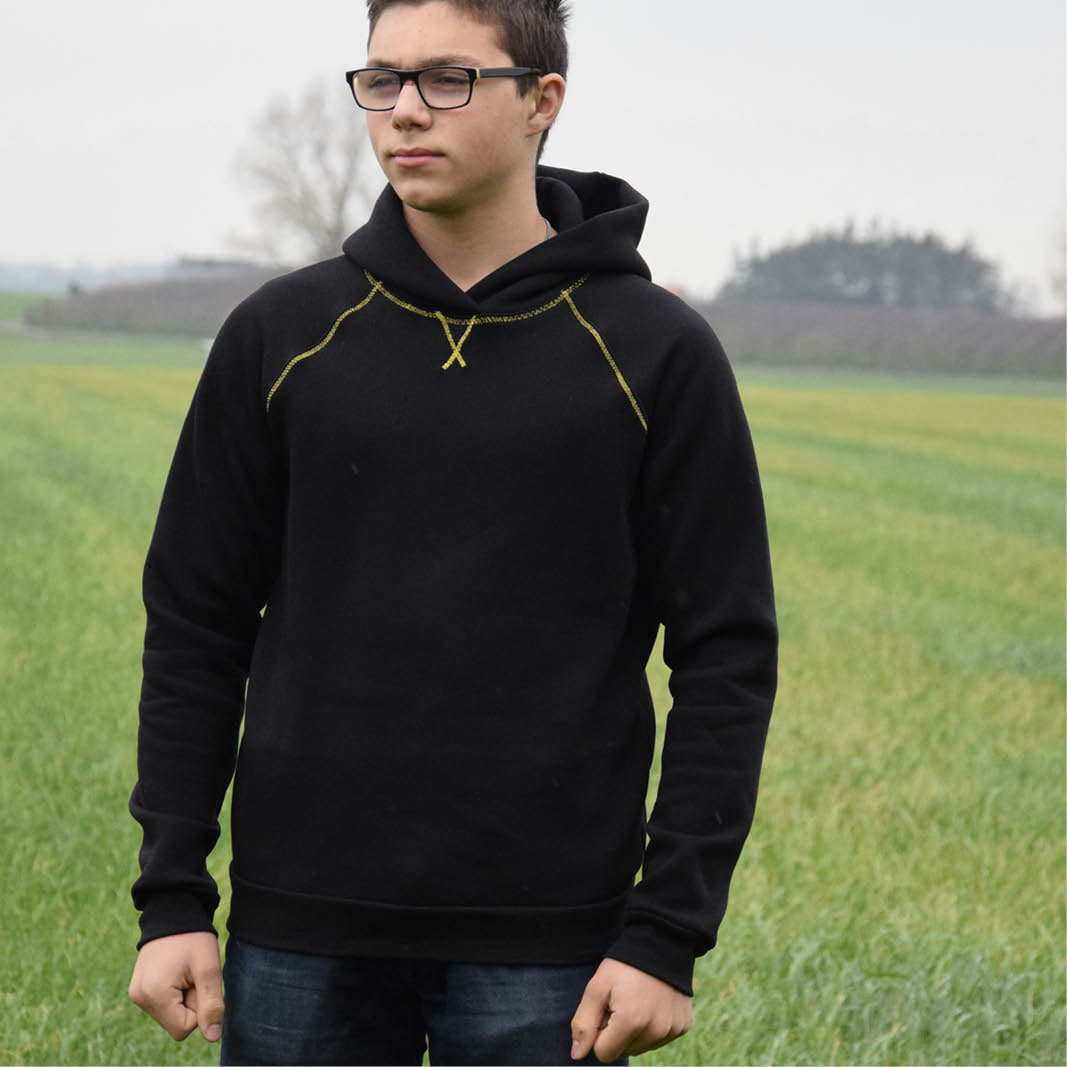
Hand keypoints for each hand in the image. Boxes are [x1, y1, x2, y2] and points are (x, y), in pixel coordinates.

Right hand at [128, 931, 223, 1041]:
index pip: (184, 1028)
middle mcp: (140, 998)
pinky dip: (174, 992)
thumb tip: (213, 1037)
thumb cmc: (193, 938)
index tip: (199, 982)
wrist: (173, 911)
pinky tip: (176, 971)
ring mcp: (136, 994)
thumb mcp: (208, 968)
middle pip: (176, 1022)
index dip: (200, 1009)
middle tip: (192, 974)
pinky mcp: (138, 989)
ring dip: (183, 997)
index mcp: (154, 995)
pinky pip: (162, 1004)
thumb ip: (211, 1004)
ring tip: (184, 971)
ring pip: (170, 1014)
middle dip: (191, 1002)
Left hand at [570, 957, 691, 1061]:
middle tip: (621, 1001)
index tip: (606, 1007)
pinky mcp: (682, 1026)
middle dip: (616, 1032)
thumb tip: (577, 1055)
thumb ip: (584, 1023)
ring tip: (637, 1000)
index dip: (600, 1031)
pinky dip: (652, 1026)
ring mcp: (672, 1030)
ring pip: (641, 1047)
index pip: (604, 1053)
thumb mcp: (597, 987)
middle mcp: (655, 1031)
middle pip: (623, 1051)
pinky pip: (659, 1039)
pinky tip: (653, 1003)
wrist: (662, 942)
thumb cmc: (624, 965)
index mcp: (631, 1022)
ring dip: (634, 1031)